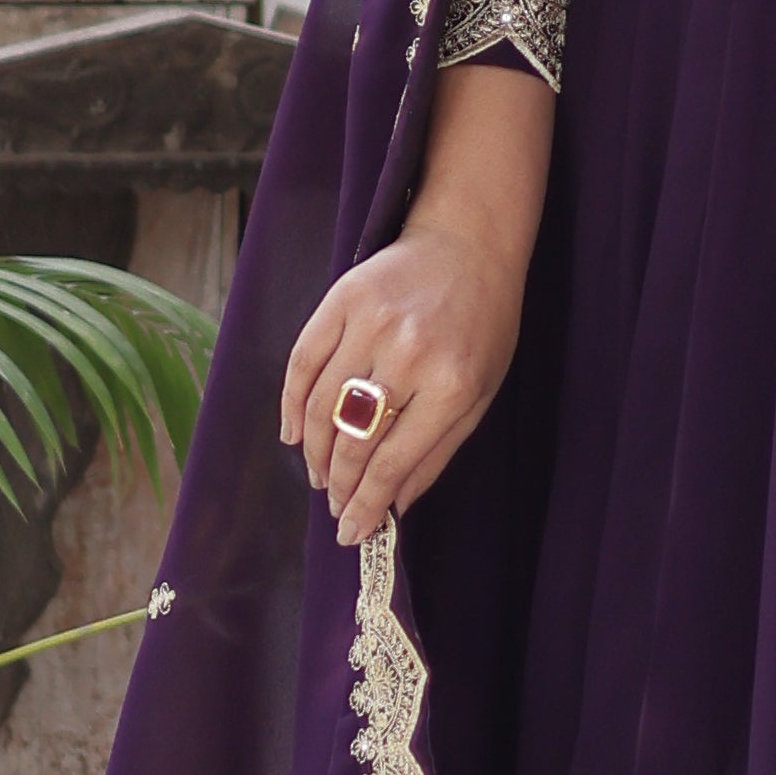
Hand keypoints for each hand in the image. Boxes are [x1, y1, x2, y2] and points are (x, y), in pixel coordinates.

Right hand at [280, 63, 553, 540]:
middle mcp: (409, 354)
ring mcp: (370, 323)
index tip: (352, 531)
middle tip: (334, 506)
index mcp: (453, 383)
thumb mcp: (480, 394)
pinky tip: (294, 432)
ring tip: (318, 475)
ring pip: (322, 406)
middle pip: (354, 438)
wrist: (469, 242)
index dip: (367, 503)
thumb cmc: (484, 324)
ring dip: (314, 451)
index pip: (394, 460)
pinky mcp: (341, 298)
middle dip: (339, 484)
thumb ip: (436, 452)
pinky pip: (302, 361)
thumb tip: (392, 505)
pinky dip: (291, 403)